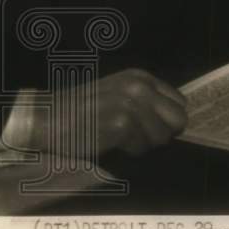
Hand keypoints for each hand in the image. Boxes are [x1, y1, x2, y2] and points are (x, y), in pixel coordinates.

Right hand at [30, 69, 188, 156]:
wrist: (48, 118)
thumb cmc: (84, 109)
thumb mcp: (120, 92)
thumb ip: (148, 100)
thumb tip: (176, 120)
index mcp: (142, 77)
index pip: (180, 102)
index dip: (171, 119)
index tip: (158, 128)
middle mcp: (140, 87)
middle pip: (178, 119)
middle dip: (165, 133)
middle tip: (143, 138)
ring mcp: (132, 105)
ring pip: (162, 137)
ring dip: (145, 144)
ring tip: (123, 139)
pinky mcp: (121, 125)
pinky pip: (142, 147)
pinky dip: (130, 151)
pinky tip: (113, 143)